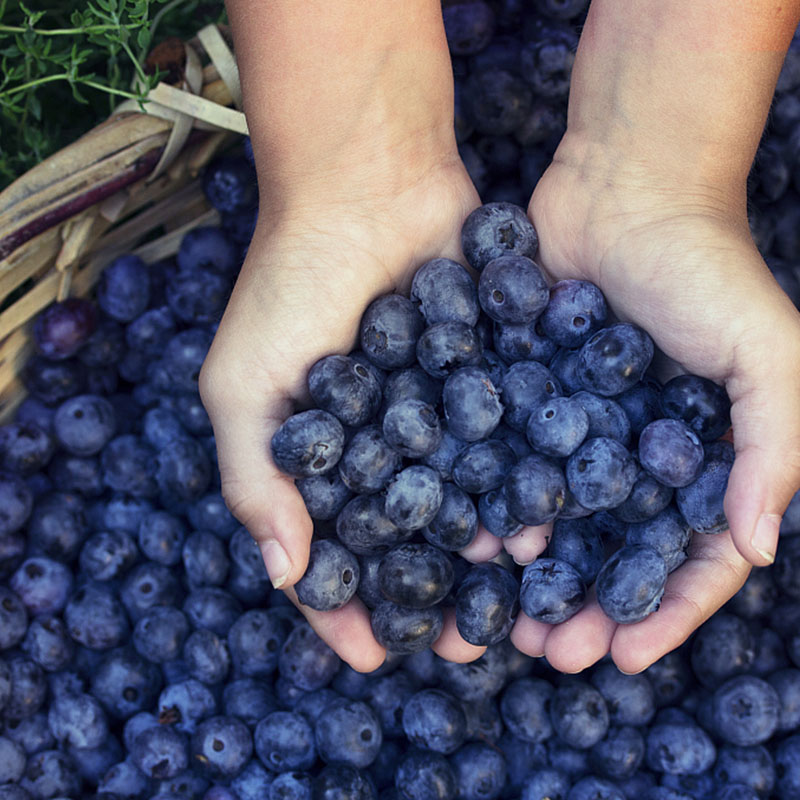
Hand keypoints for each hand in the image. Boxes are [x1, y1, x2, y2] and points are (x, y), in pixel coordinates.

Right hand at [199, 161, 485, 671]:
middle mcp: (379, 444)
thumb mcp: (243, 385)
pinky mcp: (486, 378)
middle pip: (408, 540)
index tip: (374, 655)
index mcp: (317, 456)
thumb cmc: (289, 283)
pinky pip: (504, 444)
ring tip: (513, 591)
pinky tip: (541, 522)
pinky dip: (519, 484)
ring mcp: (435, 414)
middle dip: (433, 594)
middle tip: (465, 643)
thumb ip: (255, 479)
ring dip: (485, 551)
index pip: (330, 551)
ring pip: (464, 502)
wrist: (367, 185)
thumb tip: (284, 575)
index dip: (346, 607)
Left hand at [506, 132, 799, 674]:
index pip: (689, 556)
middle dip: (585, 609)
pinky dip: (490, 504)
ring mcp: (577, 430)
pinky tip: (467, 540)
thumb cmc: (706, 266)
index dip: (663, 612)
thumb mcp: (767, 353)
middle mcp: (637, 454)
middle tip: (548, 655)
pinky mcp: (525, 399)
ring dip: (530, 575)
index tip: (624, 658)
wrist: (622, 189)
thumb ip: (773, 448)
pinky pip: (506, 464)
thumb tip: (758, 549)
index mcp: (702, 458)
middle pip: (611, 552)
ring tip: (499, 619)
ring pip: (554, 521)